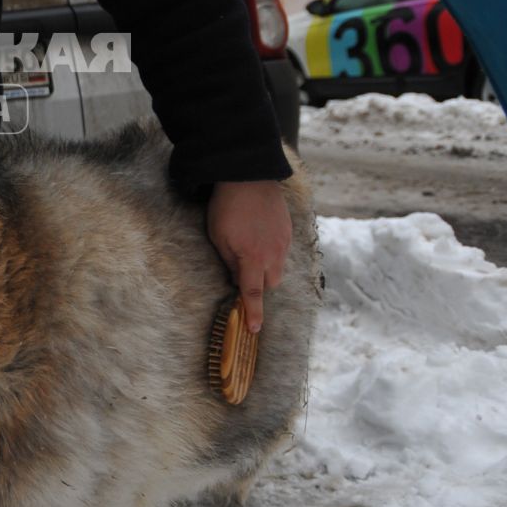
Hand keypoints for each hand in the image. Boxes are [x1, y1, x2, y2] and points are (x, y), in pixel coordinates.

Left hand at [207, 180, 290, 333]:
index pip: (253, 293)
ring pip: (278, 268)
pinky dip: (272, 253)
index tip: (255, 329)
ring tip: (250, 252)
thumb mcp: (218, 237)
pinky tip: (259, 238)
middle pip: (270, 283)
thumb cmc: (227, 208)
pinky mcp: (288, 230)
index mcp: (253, 258)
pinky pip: (282, 251)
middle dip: (259, 286)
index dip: (254, 312)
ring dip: (266, 269)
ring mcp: (283, 242)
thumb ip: (230, 262)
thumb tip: (238, 279)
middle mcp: (273, 254)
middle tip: (242, 274)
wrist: (248, 177)